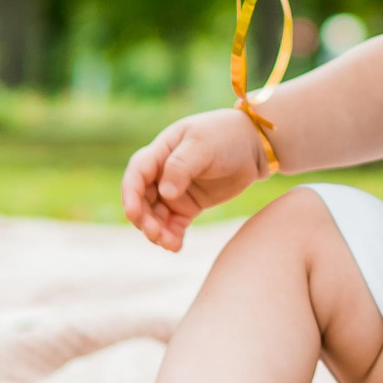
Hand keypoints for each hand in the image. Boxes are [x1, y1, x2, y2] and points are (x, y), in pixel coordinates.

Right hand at [120, 109, 269, 251]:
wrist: (252, 146)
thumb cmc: (225, 136)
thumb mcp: (203, 145)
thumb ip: (181, 166)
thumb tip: (166, 193)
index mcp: (160, 153)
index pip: (137, 174)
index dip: (130, 194)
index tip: (133, 213)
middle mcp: (161, 174)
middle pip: (142, 200)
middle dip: (144, 219)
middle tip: (155, 233)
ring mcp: (174, 191)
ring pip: (156, 216)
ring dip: (157, 231)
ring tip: (169, 244)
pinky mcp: (188, 206)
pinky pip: (174, 225)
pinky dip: (172, 236)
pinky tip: (176, 247)